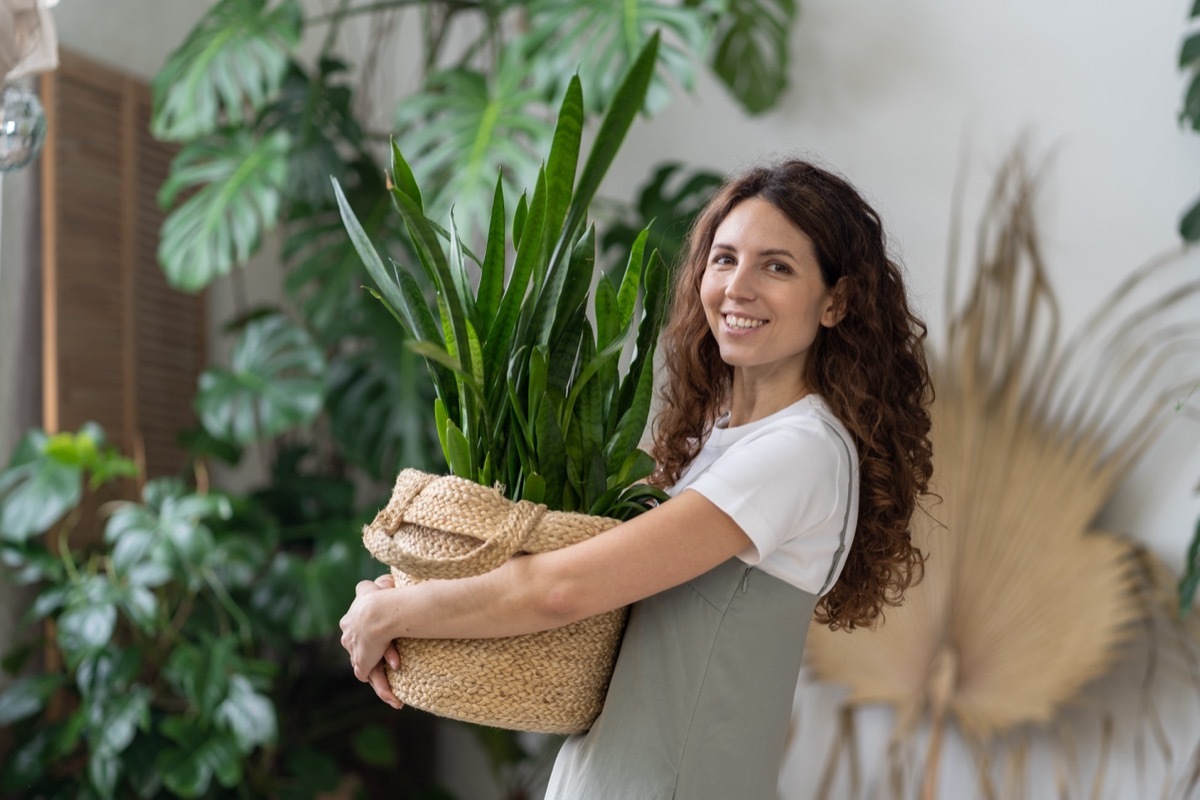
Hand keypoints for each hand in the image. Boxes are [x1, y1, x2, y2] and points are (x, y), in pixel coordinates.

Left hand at [340, 575, 402, 708]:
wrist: (377, 611)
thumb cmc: (381, 596)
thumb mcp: (376, 586)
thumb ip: (380, 585)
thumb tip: (386, 581)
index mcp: (349, 622)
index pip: (358, 635)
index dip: (370, 640)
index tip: (381, 645)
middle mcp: (349, 639)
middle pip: (361, 654)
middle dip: (372, 663)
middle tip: (386, 671)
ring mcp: (355, 653)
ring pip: (369, 671)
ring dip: (382, 684)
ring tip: (394, 698)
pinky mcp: (363, 664)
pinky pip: (374, 679)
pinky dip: (384, 688)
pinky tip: (394, 698)